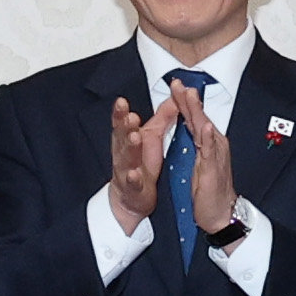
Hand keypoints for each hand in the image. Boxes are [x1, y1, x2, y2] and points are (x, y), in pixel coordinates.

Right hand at [109, 95, 177, 233]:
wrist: (133, 195)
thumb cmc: (143, 163)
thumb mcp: (153, 137)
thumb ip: (163, 118)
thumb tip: (174, 99)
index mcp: (128, 139)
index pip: (122, 123)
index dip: (120, 113)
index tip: (121, 102)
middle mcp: (125, 153)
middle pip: (122, 137)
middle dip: (125, 126)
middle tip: (131, 117)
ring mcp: (127, 170)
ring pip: (127, 157)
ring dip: (130, 147)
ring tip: (134, 137)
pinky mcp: (134, 188)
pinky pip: (133, 182)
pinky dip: (133, 178)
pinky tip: (134, 173)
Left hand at [169, 78, 239, 247]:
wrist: (220, 213)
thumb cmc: (208, 188)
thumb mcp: (198, 160)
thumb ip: (193, 142)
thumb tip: (187, 126)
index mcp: (207, 142)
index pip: (193, 116)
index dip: (184, 100)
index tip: (174, 85)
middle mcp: (213, 144)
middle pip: (198, 116)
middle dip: (188, 99)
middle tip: (178, 82)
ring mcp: (214, 155)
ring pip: (204, 127)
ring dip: (197, 110)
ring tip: (189, 95)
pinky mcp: (213, 168)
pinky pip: (210, 150)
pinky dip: (207, 137)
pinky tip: (204, 126)